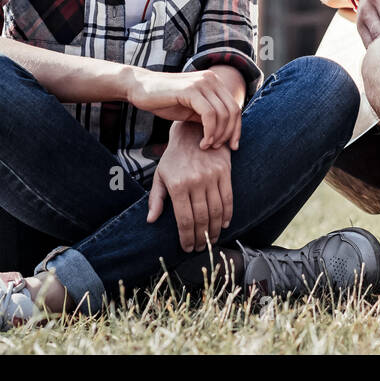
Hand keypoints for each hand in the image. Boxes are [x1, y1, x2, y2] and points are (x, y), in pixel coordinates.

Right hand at [126, 66, 243, 150]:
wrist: (139, 88)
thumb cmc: (164, 100)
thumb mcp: (191, 110)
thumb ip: (208, 116)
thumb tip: (226, 133)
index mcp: (214, 82)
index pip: (235, 107)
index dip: (237, 129)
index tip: (233, 146)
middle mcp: (211, 79)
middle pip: (233, 111)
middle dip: (229, 134)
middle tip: (217, 148)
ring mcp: (202, 82)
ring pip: (223, 114)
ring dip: (218, 135)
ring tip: (206, 146)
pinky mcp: (191, 89)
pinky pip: (210, 114)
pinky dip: (209, 131)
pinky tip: (202, 142)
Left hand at [146, 120, 232, 250]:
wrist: (192, 132)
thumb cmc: (174, 158)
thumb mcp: (160, 175)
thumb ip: (156, 198)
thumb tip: (151, 220)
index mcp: (177, 185)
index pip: (184, 219)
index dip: (187, 237)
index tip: (187, 248)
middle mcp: (195, 181)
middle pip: (201, 218)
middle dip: (201, 237)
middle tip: (201, 248)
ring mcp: (211, 176)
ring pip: (216, 210)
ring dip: (215, 229)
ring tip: (212, 239)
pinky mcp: (224, 171)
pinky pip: (228, 198)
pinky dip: (227, 213)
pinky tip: (224, 223)